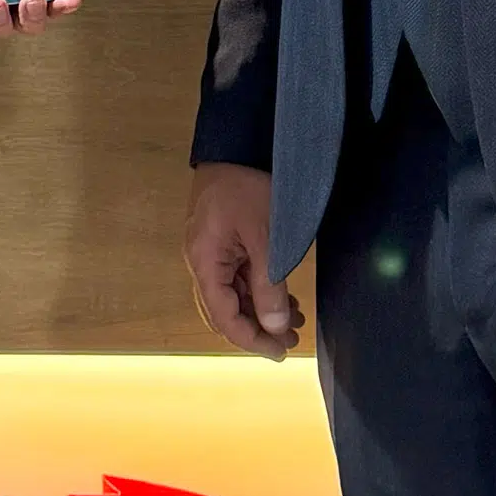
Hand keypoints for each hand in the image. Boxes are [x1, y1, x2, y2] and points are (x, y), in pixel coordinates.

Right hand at [183, 162, 297, 360]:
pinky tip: (283, 295)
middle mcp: (201, 261)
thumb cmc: (247, 184)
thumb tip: (276, 327)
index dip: (251, 340)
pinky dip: (260, 289)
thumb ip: (269, 284)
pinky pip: (238, 276)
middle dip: (259, 327)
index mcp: (204, 262)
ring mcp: (211, 251)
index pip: (224, 317)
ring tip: (294, 318)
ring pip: (234, 294)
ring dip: (262, 309)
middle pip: (226, 309)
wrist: (236, 142)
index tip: (280, 352)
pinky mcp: (223, 241)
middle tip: (292, 337)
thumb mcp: (265, 236)